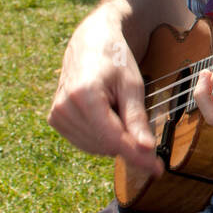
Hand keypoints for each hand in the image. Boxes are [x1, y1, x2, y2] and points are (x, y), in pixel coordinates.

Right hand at [47, 8, 162, 180]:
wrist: (90, 42)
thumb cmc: (115, 60)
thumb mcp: (132, 86)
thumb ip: (137, 119)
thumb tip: (146, 150)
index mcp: (84, 95)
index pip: (114, 139)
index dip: (137, 156)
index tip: (157, 169)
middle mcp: (65, 107)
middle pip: (106, 145)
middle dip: (128, 141)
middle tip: (139, 121)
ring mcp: (57, 115)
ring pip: (97, 147)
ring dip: (115, 137)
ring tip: (117, 108)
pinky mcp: (56, 120)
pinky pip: (86, 142)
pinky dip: (102, 136)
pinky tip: (106, 115)